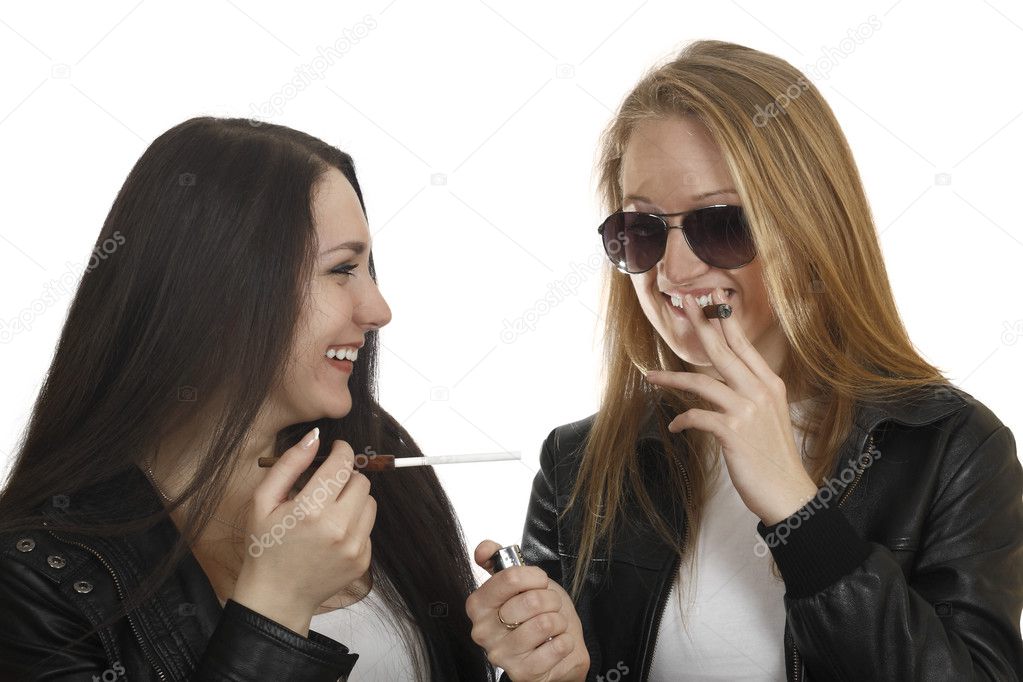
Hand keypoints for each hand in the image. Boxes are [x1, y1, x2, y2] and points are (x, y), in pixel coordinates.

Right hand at [232, 431, 376, 633]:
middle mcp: (338, 528)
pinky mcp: (363, 560)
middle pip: (361, 481)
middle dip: (345, 476)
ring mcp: (354, 547)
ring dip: (353, 499)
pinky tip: (332, 533)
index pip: (343, 463)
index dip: (342, 450)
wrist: (276, 597)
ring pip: (370, 502)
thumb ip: (289, 465)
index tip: (336, 450)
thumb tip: (315, 437)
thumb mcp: (263, 502)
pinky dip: (354, 523)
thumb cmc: (265, 547)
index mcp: (310, 510)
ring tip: (329, 510)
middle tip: (326, 486)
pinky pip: (369, 527)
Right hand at [466, 540, 588, 681]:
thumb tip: (483, 548)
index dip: (534, 576)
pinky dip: (566, 641)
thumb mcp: (519, 583)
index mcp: (478, 605)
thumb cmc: (535, 614)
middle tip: (549, 606)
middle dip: (551, 599)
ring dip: (559, 621)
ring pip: (546, 623)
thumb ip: (499, 560)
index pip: (510, 577)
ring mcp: (502, 655)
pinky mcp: (523, 673)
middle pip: (531, 600)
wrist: (553, 647)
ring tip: (553, 625)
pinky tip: (556, 643)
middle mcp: (483, 632)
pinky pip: (558, 646)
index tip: (539, 581)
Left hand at [643, 288, 817, 524]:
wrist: (788, 493)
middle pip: (722, 351)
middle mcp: (759, 391)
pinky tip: (675, 426)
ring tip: (651, 376)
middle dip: (700, 326)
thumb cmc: (774, 456)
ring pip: (702, 382)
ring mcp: (747, 411)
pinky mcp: (733, 432)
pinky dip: (682, 420)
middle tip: (682, 305)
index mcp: (770, 384)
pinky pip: (697, 417)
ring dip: (672, 380)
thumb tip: (724, 384)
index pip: (743, 345)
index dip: (726, 320)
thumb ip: (750, 395)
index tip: (712, 298)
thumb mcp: (770, 416)